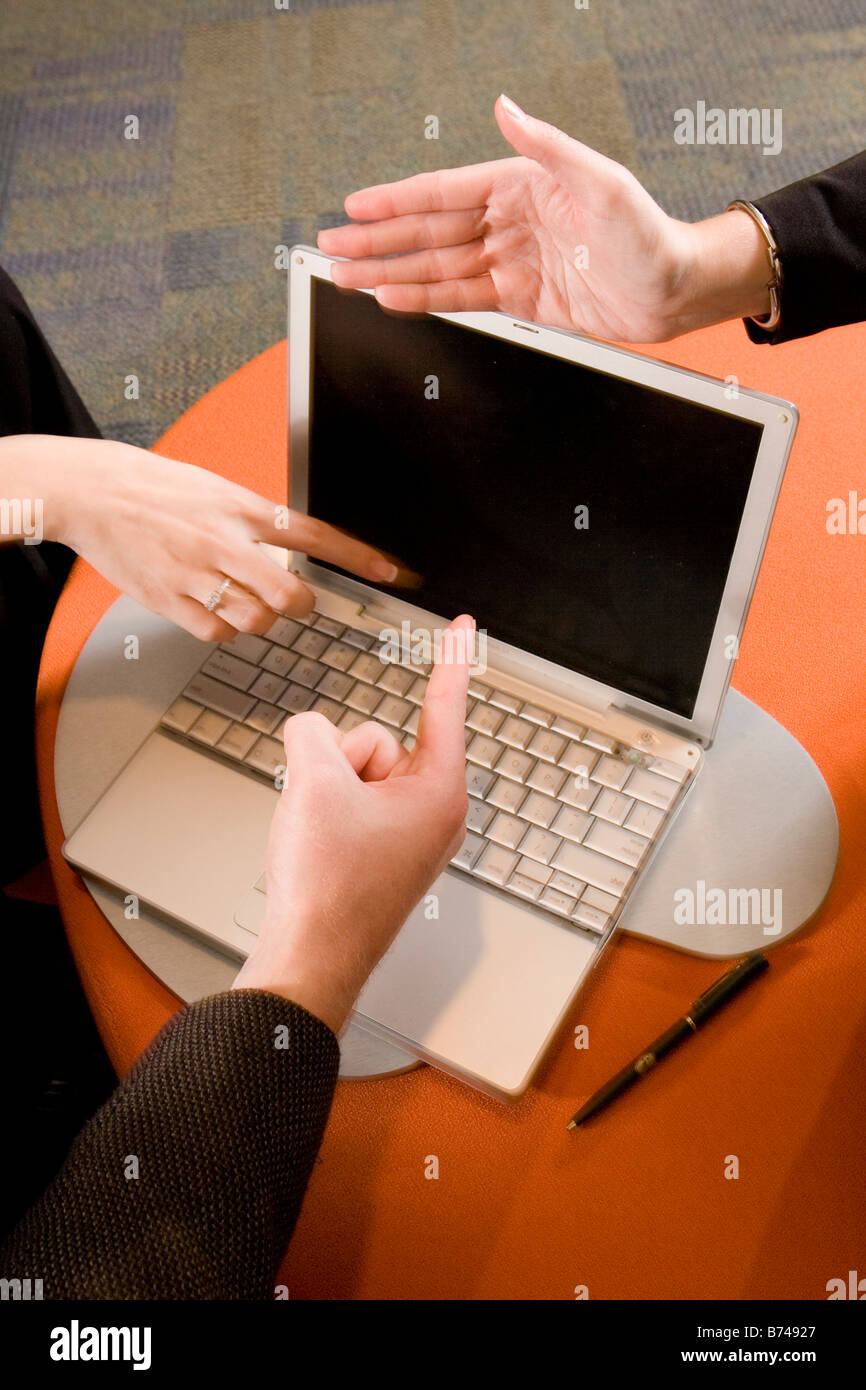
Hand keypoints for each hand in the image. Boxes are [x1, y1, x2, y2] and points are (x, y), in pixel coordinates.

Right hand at [0, 434, 405, 640]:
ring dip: (259, 619)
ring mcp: (196, 573)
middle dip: (300, 608)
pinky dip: (223, 629)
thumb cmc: (156, 487)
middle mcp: (225, 540)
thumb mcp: (217, 489)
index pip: (317, 534)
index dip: (360, 557)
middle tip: (293, 603)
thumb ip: (255, 519)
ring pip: (256, 620)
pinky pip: (217, 632)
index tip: (394, 572)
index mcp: (243, 507)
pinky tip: (210, 608)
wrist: (92, 490)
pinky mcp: (169, 599)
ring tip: (239, 598)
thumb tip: (294, 547)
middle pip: (290, 596)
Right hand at [232, 615, 474, 1032]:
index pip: (445, 706)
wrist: (311, 960)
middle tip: (329, 814)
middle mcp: (434, 811)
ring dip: (326, 792)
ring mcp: (407, 834)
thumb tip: (310, 733)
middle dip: (339, 763)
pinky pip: (347, 802)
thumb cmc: (329, 889)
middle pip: (375, 740)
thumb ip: (312, 731)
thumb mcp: (312, 783)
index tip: (468, 626)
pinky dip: (325, 814)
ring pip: (353, 771)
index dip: (453, 658)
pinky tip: (318, 850)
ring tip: (321, 839)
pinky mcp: (381, 850)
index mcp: (441, 792)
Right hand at [318, 94, 771, 342]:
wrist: (673, 292)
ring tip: (348, 277)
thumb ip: (548, 146)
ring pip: (436, 267)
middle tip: (332, 248)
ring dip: (390, 272)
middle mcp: (510, 223)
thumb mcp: (603, 181)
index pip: (444, 192)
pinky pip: (461, 298)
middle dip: (377, 242)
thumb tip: (506, 108)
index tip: (356, 206)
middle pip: (429, 232)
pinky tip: (393, 298)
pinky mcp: (519, 299)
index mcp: (522, 186)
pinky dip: (425, 299)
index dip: (396, 200)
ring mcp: (511, 262)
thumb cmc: (649, 234)